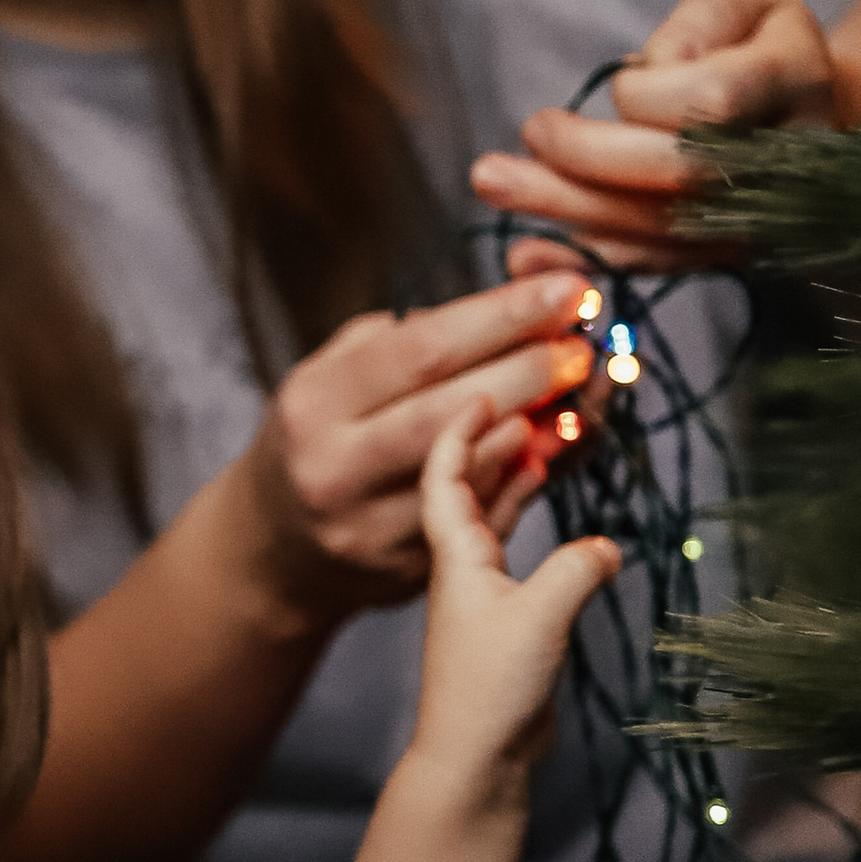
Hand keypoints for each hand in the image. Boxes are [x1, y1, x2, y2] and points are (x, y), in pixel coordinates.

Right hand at [248, 266, 603, 615]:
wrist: (275, 545)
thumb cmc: (320, 433)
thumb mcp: (332, 371)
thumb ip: (407, 336)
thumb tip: (512, 305)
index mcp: (315, 403)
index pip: (423, 349)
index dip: (503, 316)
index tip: (567, 290)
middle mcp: (336, 468)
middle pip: (453, 412)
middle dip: (532, 371)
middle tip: (584, 345)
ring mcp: (372, 527)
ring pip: (476, 473)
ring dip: (540, 426)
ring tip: (584, 389)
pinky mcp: (408, 570)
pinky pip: (485, 519)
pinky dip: (528, 477)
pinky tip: (555, 443)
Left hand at [407, 404, 620, 798]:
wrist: (475, 756)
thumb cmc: (489, 688)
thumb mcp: (539, 618)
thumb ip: (576, 572)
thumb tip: (608, 546)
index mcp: (457, 557)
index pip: (444, 476)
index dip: (458, 430)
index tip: (482, 392)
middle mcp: (465, 567)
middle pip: (471, 487)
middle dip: (494, 441)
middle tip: (527, 403)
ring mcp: (484, 592)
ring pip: (496, 516)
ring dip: (514, 476)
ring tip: (543, 438)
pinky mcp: (507, 618)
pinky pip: (519, 548)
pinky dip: (536, 520)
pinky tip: (561, 511)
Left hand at [470, 0, 839, 271]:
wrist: (814, 116)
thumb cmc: (760, 45)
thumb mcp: (739, 2)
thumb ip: (695, 24)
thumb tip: (645, 74)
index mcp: (795, 84)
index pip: (707, 103)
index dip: (645, 95)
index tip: (620, 83)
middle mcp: (785, 162)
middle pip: (676, 175)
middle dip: (585, 159)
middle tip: (527, 131)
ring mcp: (760, 218)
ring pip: (658, 229)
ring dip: (567, 211)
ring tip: (493, 184)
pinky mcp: (726, 256)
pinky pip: (653, 265)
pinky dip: (585, 260)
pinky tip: (526, 255)